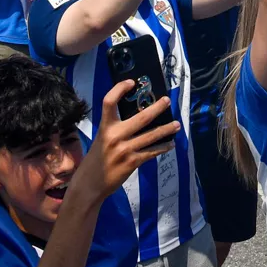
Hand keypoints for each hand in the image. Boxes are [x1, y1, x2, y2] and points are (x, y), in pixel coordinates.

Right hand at [75, 80, 179, 198]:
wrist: (90, 185)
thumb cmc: (96, 160)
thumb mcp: (101, 139)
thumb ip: (116, 129)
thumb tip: (139, 119)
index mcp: (105, 127)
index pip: (109, 102)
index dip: (119, 89)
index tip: (132, 82)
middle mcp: (115, 136)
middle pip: (142, 117)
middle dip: (158, 107)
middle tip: (167, 101)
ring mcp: (125, 149)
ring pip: (152, 135)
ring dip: (167, 129)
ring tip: (176, 124)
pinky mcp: (132, 162)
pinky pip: (152, 152)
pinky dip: (163, 147)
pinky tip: (170, 144)